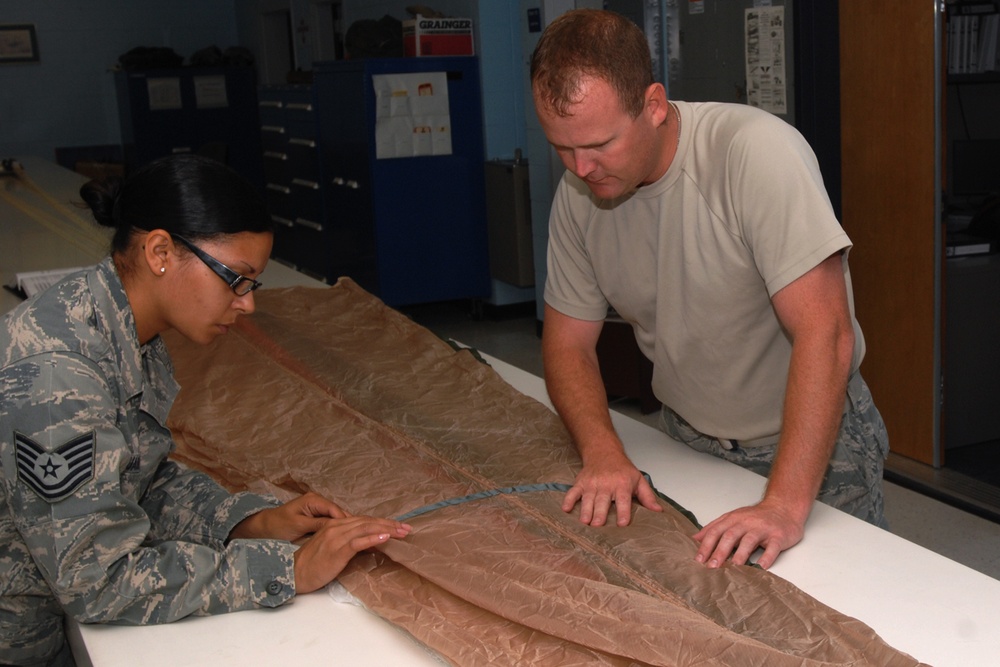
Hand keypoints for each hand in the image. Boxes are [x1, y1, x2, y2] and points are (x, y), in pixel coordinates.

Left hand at [229, 491, 350, 542]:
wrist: (264, 526)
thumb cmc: (279, 525)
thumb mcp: (298, 525)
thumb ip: (317, 524)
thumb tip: (338, 525)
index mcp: (314, 500)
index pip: (336, 511)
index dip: (349, 522)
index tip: (361, 532)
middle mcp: (318, 501)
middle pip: (340, 513)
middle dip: (353, 524)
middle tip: (367, 534)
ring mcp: (318, 508)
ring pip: (339, 518)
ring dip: (349, 527)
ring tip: (362, 536)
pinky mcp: (316, 515)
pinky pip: (333, 521)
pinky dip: (342, 528)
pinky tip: (350, 537)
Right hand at [293, 515, 411, 592]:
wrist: (294, 572)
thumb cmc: (313, 563)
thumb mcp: (333, 548)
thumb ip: (350, 542)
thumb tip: (372, 543)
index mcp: (336, 524)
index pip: (364, 520)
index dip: (383, 523)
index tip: (399, 526)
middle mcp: (337, 527)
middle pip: (368, 522)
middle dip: (389, 525)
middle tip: (406, 528)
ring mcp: (337, 537)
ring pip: (366, 528)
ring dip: (386, 530)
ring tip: (401, 532)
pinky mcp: (337, 549)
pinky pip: (358, 541)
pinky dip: (373, 539)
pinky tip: (385, 538)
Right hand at [562, 452, 661, 525]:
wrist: (604, 452)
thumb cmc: (622, 469)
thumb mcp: (638, 480)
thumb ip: (647, 497)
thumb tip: (658, 512)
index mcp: (622, 484)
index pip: (623, 499)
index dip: (623, 512)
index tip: (623, 524)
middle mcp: (606, 484)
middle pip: (602, 500)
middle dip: (599, 513)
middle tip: (597, 525)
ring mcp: (592, 483)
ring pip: (588, 498)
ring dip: (585, 510)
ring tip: (584, 522)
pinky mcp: (581, 483)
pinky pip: (573, 492)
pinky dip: (568, 500)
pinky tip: (565, 509)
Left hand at [692, 499, 803, 569]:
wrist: (783, 508)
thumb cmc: (756, 517)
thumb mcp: (733, 518)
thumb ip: (715, 528)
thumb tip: (695, 539)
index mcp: (733, 519)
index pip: (716, 531)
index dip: (706, 545)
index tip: (698, 559)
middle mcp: (746, 523)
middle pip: (730, 536)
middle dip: (719, 552)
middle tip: (711, 567)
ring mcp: (762, 529)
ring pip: (749, 541)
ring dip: (740, 555)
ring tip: (732, 568)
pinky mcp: (778, 536)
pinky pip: (772, 547)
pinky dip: (767, 557)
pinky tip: (761, 567)